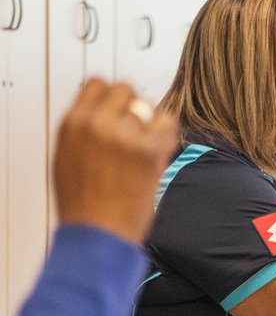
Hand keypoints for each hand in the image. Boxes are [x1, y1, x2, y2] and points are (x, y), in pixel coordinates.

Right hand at [54, 78, 178, 243]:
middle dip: (132, 106)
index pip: (97, 84)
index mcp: (74, 123)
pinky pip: (168, 123)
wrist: (99, 231)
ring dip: (150, 121)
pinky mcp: (149, 148)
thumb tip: (100, 113)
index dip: (110, 96)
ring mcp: (124, 134)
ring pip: (147, 105)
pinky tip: (160, 149)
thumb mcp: (67, 156)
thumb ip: (84, 130)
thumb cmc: (84, 202)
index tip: (118, 107)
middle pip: (125, 89)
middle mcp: (98, 123)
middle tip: (136, 127)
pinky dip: (167, 133)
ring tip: (145, 143)